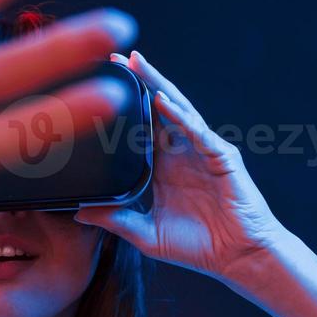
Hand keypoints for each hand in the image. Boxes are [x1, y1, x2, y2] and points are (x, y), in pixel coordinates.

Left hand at [76, 51, 284, 284]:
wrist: (237, 259)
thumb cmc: (198, 247)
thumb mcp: (145, 234)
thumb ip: (115, 220)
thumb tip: (79, 212)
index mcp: (164, 167)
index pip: (140, 127)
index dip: (122, 106)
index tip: (96, 85)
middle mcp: (182, 153)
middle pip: (157, 108)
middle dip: (138, 81)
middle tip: (113, 58)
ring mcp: (203, 151)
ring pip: (178, 109)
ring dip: (157, 85)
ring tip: (136, 63)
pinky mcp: (222, 158)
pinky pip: (198, 132)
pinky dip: (180, 116)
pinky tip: (161, 102)